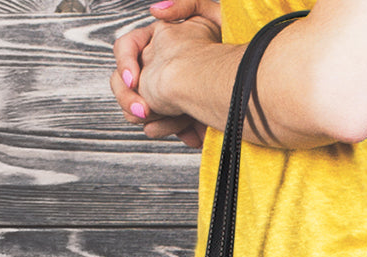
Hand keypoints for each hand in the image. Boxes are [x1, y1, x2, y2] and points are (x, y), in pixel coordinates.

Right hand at [111, 0, 221, 147]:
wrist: (242, 89)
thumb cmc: (232, 51)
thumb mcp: (211, 16)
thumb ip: (185, 5)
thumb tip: (155, 11)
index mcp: (159, 43)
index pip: (126, 49)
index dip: (125, 63)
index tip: (135, 81)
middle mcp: (157, 69)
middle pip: (124, 86)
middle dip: (131, 100)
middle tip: (144, 112)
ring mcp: (163, 95)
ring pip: (139, 111)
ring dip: (156, 119)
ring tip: (176, 122)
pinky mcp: (176, 117)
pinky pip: (160, 128)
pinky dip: (174, 130)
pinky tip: (191, 134)